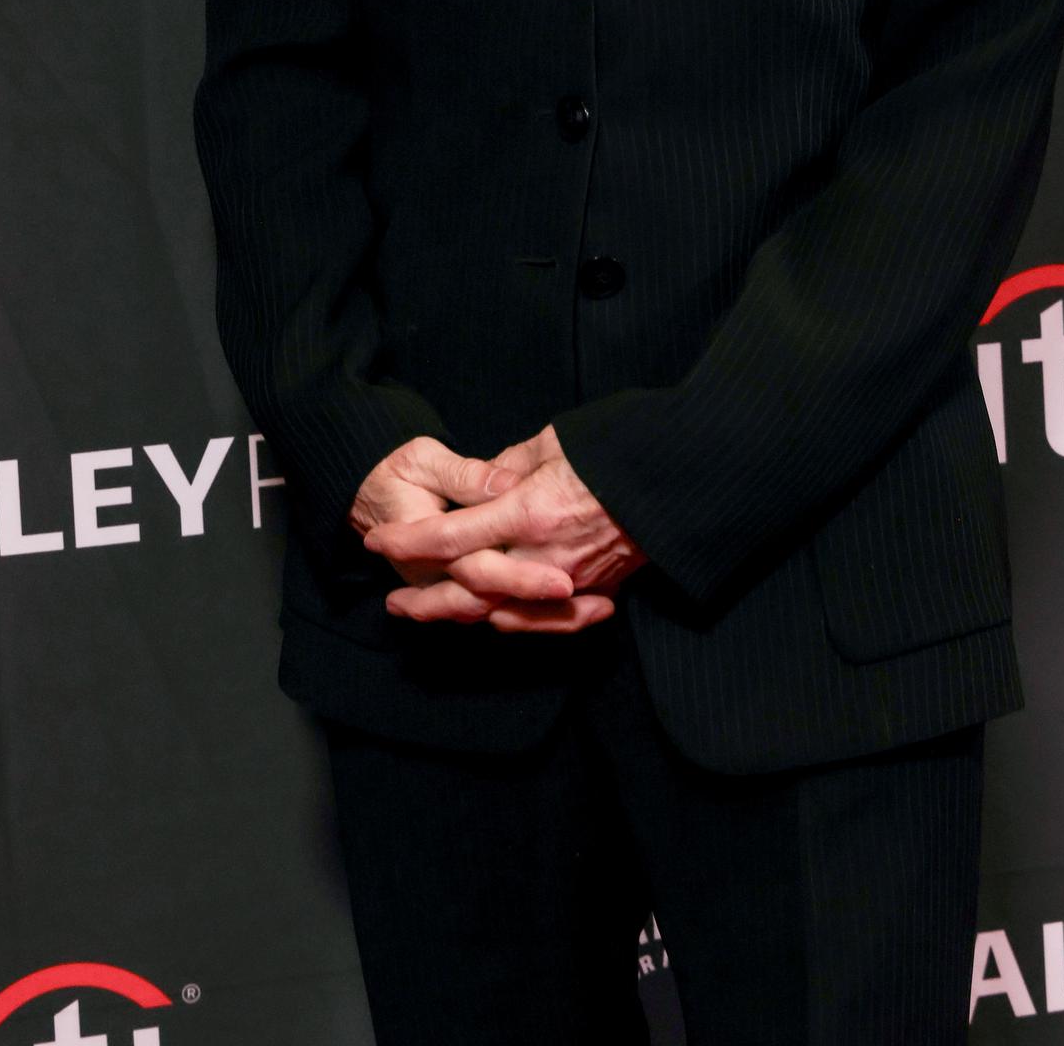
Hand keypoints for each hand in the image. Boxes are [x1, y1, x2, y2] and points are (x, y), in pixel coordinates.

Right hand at [350, 434, 576, 625]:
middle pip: (499, 602)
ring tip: (602, 608)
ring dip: (551, 619)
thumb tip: (506, 483)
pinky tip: (586, 606)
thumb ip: (466, 475)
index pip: (479, 569)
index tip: (565, 583)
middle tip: (596, 605)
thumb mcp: (422, 461)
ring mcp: (451, 588)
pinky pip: (504, 613)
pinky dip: (542, 615)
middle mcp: (439, 577)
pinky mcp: (464, 589)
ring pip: (503, 617)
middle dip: (548, 608)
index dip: (521, 578)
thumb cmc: (396, 473)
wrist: (365, 496)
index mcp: (428, 544)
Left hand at [362, 423, 647, 634]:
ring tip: (431, 617)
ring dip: (463, 617)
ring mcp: (574, 578)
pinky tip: (495, 621)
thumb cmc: (619, 446)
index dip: (410, 542)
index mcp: (530, 511)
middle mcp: (546, 554)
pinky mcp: (600, 589)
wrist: (684, 475)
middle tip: (393, 606)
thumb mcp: (557, 441)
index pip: (453, 535)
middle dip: (426, 600)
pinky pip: (547, 618)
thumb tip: (486, 483)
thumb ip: (513, 465)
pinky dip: (516, 622)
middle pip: (470, 590)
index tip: (379, 541)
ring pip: (505, 612)